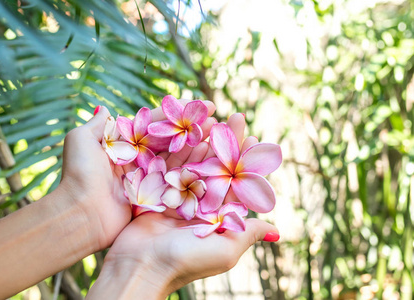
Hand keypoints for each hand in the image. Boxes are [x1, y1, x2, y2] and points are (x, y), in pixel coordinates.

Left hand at [59, 100, 216, 249]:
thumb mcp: (81, 140)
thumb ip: (98, 124)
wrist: (79, 214)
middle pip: (171, 140)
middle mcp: (139, 160)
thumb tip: (104, 109)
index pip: (155, 124)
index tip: (202, 105)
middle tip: (216, 120)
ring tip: (218, 135)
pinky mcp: (156, 197)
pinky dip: (194, 170)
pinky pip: (178, 181)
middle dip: (193, 129)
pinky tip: (210, 159)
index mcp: (124, 144)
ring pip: (178, 159)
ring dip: (198, 146)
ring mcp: (149, 179)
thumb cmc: (79, 175)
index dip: (178, 113)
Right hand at [86, 113, 279, 299]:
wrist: (140, 266)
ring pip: (195, 164)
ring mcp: (179, 199)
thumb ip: (249, 233)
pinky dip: (181, 150)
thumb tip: (277, 230)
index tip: (254, 136)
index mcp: (219, 218)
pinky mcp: (158, 194)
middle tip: (237, 117)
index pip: (237, 183)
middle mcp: (201, 206)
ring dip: (206, 141)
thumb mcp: (225, 250)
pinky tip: (190, 133)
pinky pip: (172, 167)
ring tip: (216, 119)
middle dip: (228, 143)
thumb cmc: (186, 261)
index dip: (246, 160)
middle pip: (218, 168)